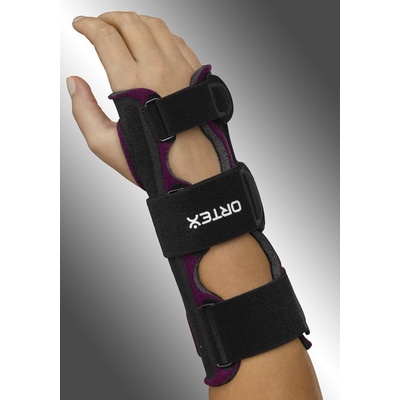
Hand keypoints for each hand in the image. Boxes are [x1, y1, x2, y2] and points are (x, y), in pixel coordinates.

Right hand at [67, 12, 202, 183]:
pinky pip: (178, 41)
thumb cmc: (156, 164)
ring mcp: (181, 69)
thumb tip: (75, 83)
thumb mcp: (105, 145)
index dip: (87, 25)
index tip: (80, 24)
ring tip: (123, 26)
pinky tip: (154, 42)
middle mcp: (159, 68)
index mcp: (133, 83)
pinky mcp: (196, 75)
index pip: (105, 36)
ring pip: (156, 25)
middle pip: (130, 23)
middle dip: (108, 17)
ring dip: (134, 20)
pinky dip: (161, 33)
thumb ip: (83, 111)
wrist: (197, 173)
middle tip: (98, 22)